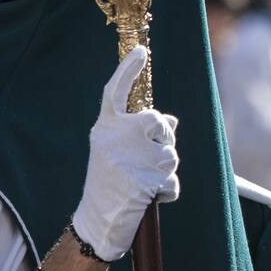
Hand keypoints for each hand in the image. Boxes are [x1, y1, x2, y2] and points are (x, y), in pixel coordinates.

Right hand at [71, 47, 180, 260]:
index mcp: (106, 129)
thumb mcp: (117, 152)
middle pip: (161, 123)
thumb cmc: (108, 183)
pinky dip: (167, 192)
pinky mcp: (147, 180)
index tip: (142, 50)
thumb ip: (139, 134)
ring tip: (141, 183)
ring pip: (171, 154)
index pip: (116, 92)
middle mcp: (117, 138)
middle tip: (143, 162)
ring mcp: (133, 158)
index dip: (128, 70)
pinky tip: (148, 199)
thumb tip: (172, 122)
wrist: (97, 221)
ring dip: (164, 171)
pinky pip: (173, 181)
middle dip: (163, 142)